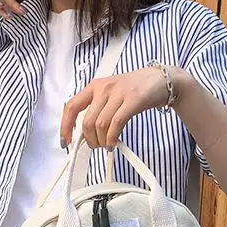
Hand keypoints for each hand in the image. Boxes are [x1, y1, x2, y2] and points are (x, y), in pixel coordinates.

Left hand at [60, 66, 186, 149]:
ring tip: (106, 145)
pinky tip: (113, 143)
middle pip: (87, 121)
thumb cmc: (134, 89)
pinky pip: (116, 123)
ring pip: (100, 124)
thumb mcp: (111, 94)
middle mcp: (103, 88)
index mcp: (94, 86)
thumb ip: (97, 109)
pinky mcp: (133, 100)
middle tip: (95, 146)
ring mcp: (118, 93)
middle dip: (89, 140)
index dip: (65, 126)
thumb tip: (84, 133)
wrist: (161, 79)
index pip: (71, 107)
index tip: (66, 142)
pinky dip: (111, 138)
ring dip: (101, 141)